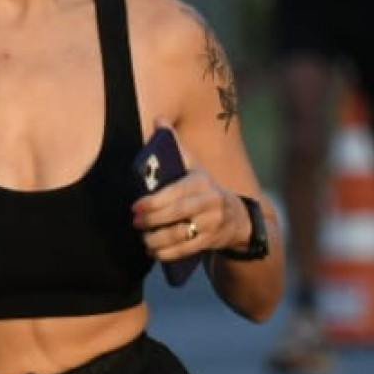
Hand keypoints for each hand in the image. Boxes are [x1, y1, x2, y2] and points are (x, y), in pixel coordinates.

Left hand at [129, 144, 246, 263]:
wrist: (238, 217)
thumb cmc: (205, 188)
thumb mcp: (195, 166)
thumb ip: (176, 146)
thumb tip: (158, 120)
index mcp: (202, 181)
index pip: (177, 192)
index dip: (155, 202)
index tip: (136, 206)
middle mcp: (211, 202)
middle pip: (177, 214)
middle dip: (153, 221)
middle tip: (136, 223)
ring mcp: (212, 223)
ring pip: (181, 235)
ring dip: (157, 240)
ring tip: (144, 239)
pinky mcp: (211, 241)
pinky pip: (186, 250)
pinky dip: (167, 253)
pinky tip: (154, 252)